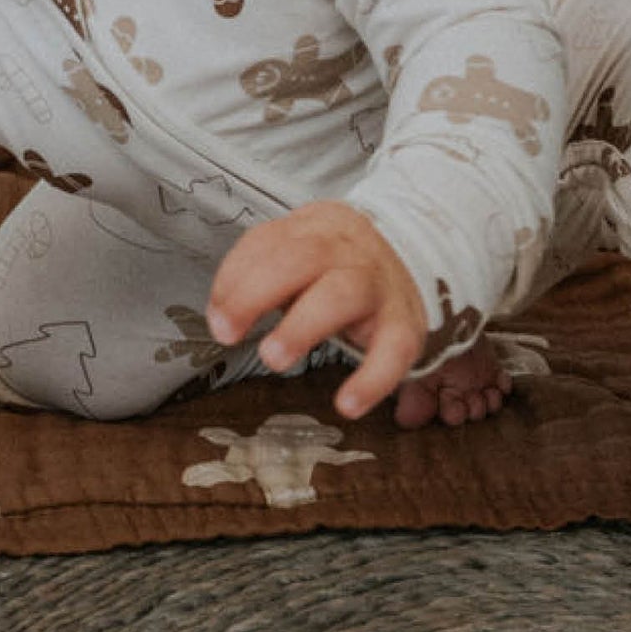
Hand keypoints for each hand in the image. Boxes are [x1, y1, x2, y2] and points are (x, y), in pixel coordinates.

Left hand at [206, 203, 425, 422]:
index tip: (217, 318)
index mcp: (315, 227)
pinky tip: (347, 404)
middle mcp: (348, 249)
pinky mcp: (405, 324)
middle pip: (302, 258)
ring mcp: (378, 285)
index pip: (268, 241)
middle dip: (257, 293)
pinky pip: (394, 351)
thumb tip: (220, 317)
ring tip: (273, 357)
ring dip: (303, 326)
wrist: (414, 257)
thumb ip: (255, 274)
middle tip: (227, 333)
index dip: (236, 278)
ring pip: (343, 294)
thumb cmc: (337, 264)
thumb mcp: (297, 253)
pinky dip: (372, 379)